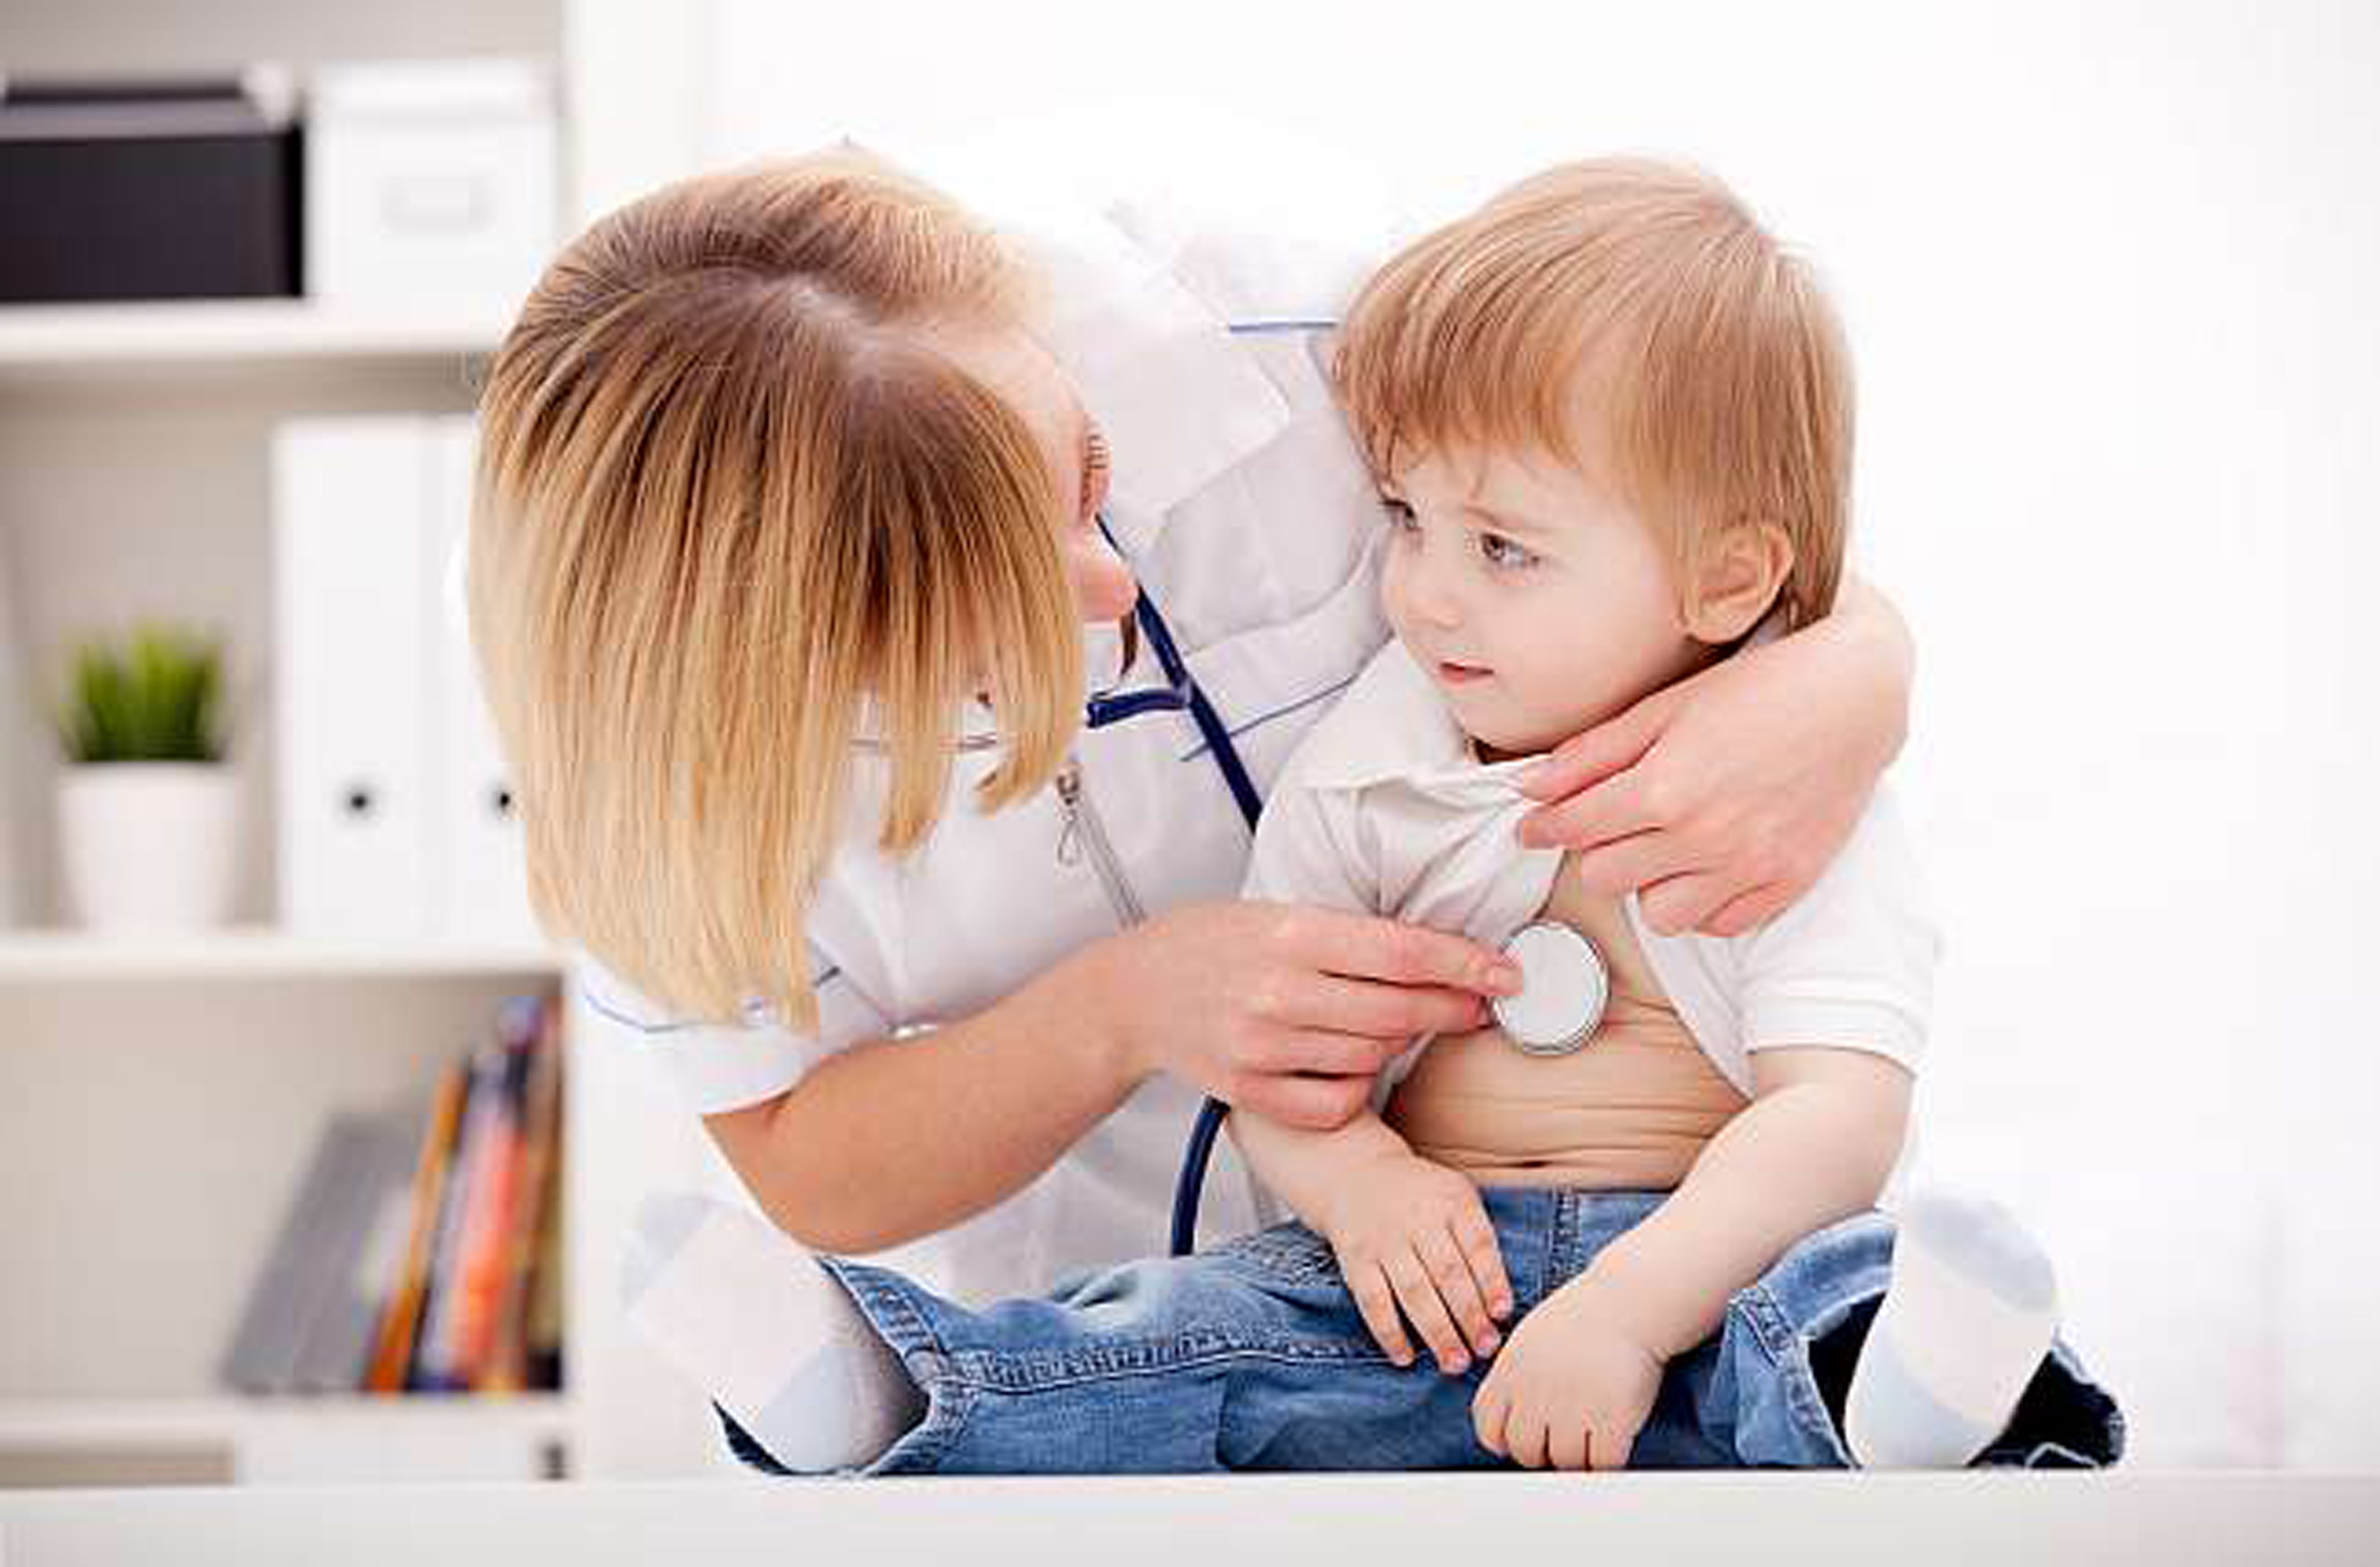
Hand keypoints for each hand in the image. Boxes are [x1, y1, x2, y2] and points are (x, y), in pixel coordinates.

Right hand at [1092, 902, 1521, 1129]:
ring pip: (1372, 1057)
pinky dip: (1357, 1086)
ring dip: (1399, 1042)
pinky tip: (1351, 1063)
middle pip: (1399, 1010)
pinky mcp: (1251, 1091)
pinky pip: (1335, 1103)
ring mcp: (1263, 1047)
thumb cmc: (1212, 943)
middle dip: (1453, 1008)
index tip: (1506, 975)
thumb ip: (1348, 936)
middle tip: (1480, 1005)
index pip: (1403, 953)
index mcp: (1292, 933)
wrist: (1132, 993)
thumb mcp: (1277, 913)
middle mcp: (1279, 991)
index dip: (1466, 965)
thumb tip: (1437, 957)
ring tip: (1393, 1023)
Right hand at [1315, 1150, 1511, 1373]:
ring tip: (1455, 1363)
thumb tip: (1499, 1306)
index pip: (1477, 1244)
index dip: (1492, 1281)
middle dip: (1469, 1317)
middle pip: (1448, 1274)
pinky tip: (1405, 1357)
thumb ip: (1477, 1240)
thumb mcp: (1455, 1197)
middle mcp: (1418, 1219)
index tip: (1503, 1315)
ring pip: (1414, 1292)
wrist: (1353, 1173)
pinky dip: (1389, 1332)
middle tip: (1485, 1350)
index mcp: (1452, 1200)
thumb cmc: (1421, 1197)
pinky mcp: (1356, 1259)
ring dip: (1437, 1332)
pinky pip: (1373, 1300)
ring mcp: (1384, 1239)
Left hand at [1472, 1274, 1666, 1471]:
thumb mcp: (1531, 1339)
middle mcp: (1535, 1392)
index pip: (1489, 1429)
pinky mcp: (1611, 1419)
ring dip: (1579, 1458)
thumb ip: (1515, 1379)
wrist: (1631, 1303)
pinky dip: (1609, 1460)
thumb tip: (1511, 1422)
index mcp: (1510, 1371)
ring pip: (1565, 1462)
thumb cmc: (1586, 1319)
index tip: (1527, 1439)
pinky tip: (1615, 1439)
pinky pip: (1602, 1463)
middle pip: (1526, 1452)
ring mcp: (1572, 1408)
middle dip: (1545, 1452)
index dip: (1506, 1442)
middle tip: (1566, 1438)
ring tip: (1593, 1434)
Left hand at [1513, 594, 1907, 936]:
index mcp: (1665, 788)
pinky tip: (1708, 862)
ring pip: (1658, 915)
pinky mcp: (1786, 883)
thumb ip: (1592, 755)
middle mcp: (1704, 838)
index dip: (1542, 828)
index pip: (1573, 831)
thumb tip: (1529, 790)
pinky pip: (1717, 924)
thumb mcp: (1664, 708)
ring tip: (1666, 844)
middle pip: (1605, 879)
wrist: (1856, 699)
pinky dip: (1702, 902)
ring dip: (1649, 884)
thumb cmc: (1756, 692)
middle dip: (1598, 850)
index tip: (1533, 827)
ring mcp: (1748, 867)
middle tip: (1617, 820)